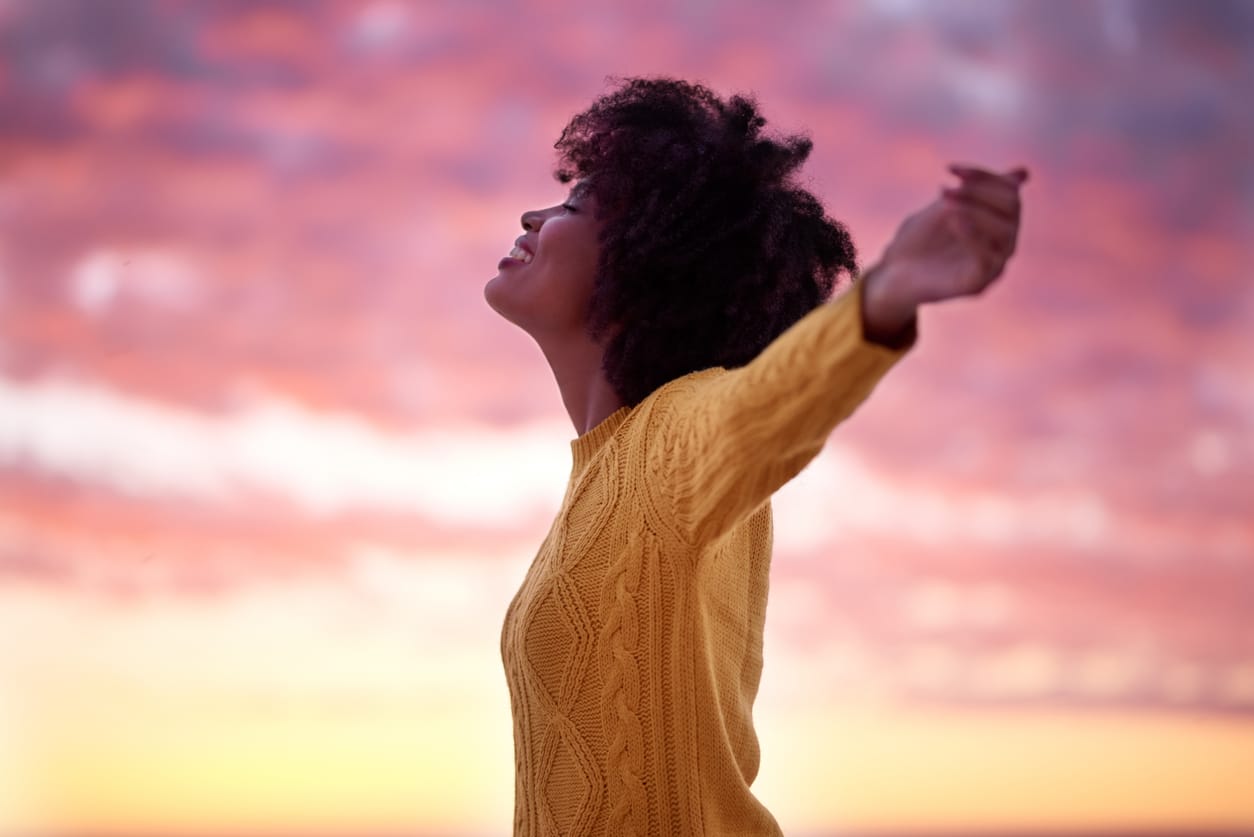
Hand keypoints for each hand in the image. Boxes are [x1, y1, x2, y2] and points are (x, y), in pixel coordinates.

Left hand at [862, 164, 1027, 339]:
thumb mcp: (945, 207)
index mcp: (1000, 223)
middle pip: (1011, 208)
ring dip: (974, 209)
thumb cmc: (919, 239)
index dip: (983, 176)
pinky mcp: (978, 284)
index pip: (1009, 191)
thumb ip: (978, 190)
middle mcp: (1004, 244)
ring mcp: (994, 266)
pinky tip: (953, 221)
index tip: (950, 169)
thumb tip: (1024, 173)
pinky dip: (973, 236)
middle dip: (978, 191)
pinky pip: (987, 259)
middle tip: (944, 190)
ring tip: (945, 202)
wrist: (892, 273)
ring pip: (1004, 231)